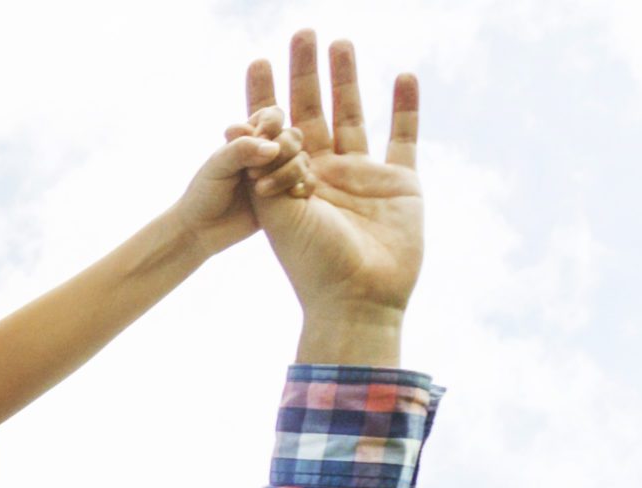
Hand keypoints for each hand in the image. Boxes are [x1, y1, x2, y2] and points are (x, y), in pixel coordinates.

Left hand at [173, 107, 312, 257]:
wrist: (202, 231)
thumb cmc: (204, 194)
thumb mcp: (217, 166)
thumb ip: (242, 150)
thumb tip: (274, 148)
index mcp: (249, 139)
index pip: (271, 116)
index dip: (271, 121)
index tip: (261, 134)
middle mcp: (267, 154)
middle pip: (292, 136)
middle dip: (284, 147)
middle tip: (253, 172)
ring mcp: (279, 174)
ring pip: (302, 160)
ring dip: (288, 170)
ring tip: (260, 190)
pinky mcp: (286, 196)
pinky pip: (306, 183)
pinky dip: (302, 185)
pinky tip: (291, 195)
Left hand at [246, 34, 421, 341]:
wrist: (357, 299)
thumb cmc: (311, 263)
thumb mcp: (276, 213)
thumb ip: (261, 169)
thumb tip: (236, 127)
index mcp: (290, 182)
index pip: (275, 129)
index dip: (266, 96)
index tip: (257, 60)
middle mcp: (325, 174)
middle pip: (315, 112)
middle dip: (307, 74)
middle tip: (303, 34)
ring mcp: (363, 176)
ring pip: (354, 116)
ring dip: (347, 80)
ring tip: (341, 43)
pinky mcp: (401, 183)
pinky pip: (404, 138)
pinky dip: (405, 108)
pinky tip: (403, 76)